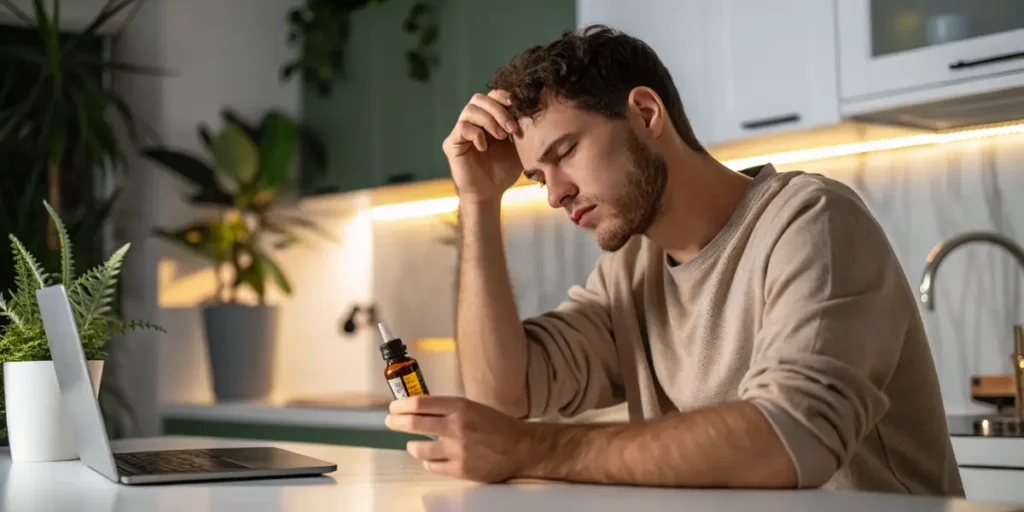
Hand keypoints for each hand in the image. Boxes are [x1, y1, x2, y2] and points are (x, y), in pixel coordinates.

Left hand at [384, 396, 540, 482]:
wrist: (521, 447)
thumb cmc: (497, 425)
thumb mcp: (473, 407)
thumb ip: (449, 409)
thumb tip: (419, 409)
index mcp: (460, 407)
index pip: (421, 403)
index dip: (402, 405)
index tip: (394, 407)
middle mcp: (457, 426)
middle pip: (414, 423)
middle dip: (397, 422)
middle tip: (390, 422)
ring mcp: (458, 449)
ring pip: (419, 449)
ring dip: (412, 446)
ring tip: (413, 445)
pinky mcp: (460, 469)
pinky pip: (432, 467)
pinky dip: (428, 462)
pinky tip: (430, 459)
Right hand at [443, 90, 523, 203]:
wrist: (490, 193)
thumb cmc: (504, 170)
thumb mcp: (519, 146)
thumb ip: (521, 127)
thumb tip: (529, 108)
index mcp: (488, 118)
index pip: (492, 96)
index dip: (503, 96)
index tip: (517, 106)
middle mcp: (472, 121)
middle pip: (479, 98)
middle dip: (498, 110)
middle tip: (512, 129)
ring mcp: (460, 131)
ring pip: (470, 110)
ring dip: (489, 121)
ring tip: (501, 137)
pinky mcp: (452, 143)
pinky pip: (462, 128)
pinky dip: (476, 135)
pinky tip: (484, 148)